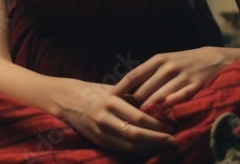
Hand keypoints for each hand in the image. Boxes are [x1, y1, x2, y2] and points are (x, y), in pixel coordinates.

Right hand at [56, 81, 174, 155]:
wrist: (67, 99)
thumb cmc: (95, 91)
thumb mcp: (114, 90)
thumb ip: (133, 99)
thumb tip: (159, 107)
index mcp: (111, 101)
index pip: (139, 117)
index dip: (157, 125)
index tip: (171, 126)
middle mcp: (104, 118)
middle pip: (136, 135)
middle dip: (157, 139)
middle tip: (172, 139)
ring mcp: (100, 132)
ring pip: (129, 146)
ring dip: (149, 147)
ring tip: (163, 144)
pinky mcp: (98, 141)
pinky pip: (121, 149)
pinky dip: (137, 150)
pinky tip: (147, 147)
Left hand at [110, 47, 239, 110]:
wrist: (215, 59)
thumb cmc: (184, 63)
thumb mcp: (165, 62)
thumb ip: (148, 75)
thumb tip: (126, 93)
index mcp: (157, 60)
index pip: (133, 76)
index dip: (120, 89)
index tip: (107, 100)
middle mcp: (167, 67)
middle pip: (144, 91)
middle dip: (134, 107)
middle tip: (123, 120)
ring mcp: (182, 76)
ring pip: (160, 98)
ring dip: (150, 113)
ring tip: (140, 125)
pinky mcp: (196, 85)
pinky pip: (180, 99)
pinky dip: (171, 108)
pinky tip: (165, 118)